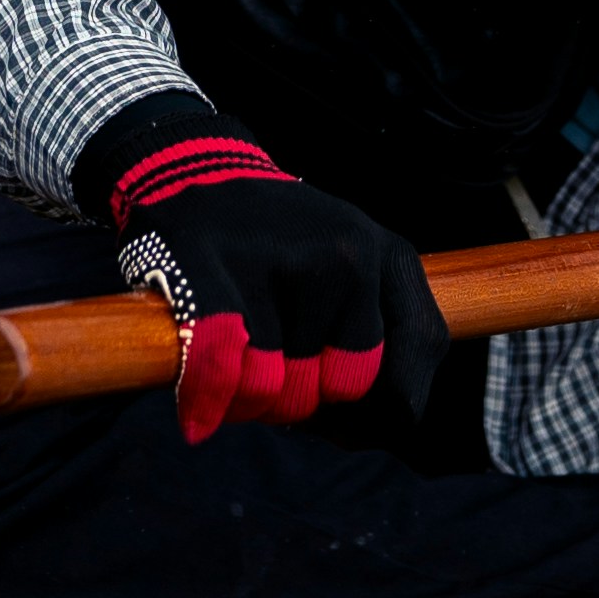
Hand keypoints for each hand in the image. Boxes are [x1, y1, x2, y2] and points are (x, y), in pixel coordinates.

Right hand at [81, 97, 449, 442]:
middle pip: (336, 391)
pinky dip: (210, 400)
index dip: (370, 419)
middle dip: (302, 404)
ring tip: (235, 349)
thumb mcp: (353, 273)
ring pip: (274, 391)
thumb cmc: (276, 249)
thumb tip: (377, 433)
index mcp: (390, 258)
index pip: (406, 381)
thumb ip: (380, 349)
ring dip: (249, 398)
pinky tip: (199, 413)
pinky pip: (225, 371)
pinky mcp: (213, 264)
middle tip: (272, 369)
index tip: (335, 417)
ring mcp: (283, 256)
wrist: (192, 164)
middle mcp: (349, 254)